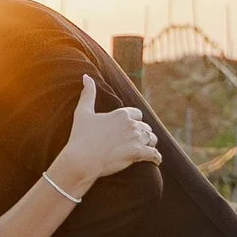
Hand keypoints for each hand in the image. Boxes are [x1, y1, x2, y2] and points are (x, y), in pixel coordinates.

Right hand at [53, 73, 157, 197]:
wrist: (81, 159)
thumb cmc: (80, 136)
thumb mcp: (82, 112)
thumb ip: (87, 93)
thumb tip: (86, 76)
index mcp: (121, 114)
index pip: (137, 114)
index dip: (135, 120)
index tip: (132, 126)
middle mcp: (131, 124)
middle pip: (145, 127)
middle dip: (143, 133)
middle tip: (139, 141)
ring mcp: (135, 139)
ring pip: (151, 139)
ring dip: (150, 144)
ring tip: (148, 149)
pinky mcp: (138, 153)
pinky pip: (155, 155)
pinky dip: (156, 158)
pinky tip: (156, 160)